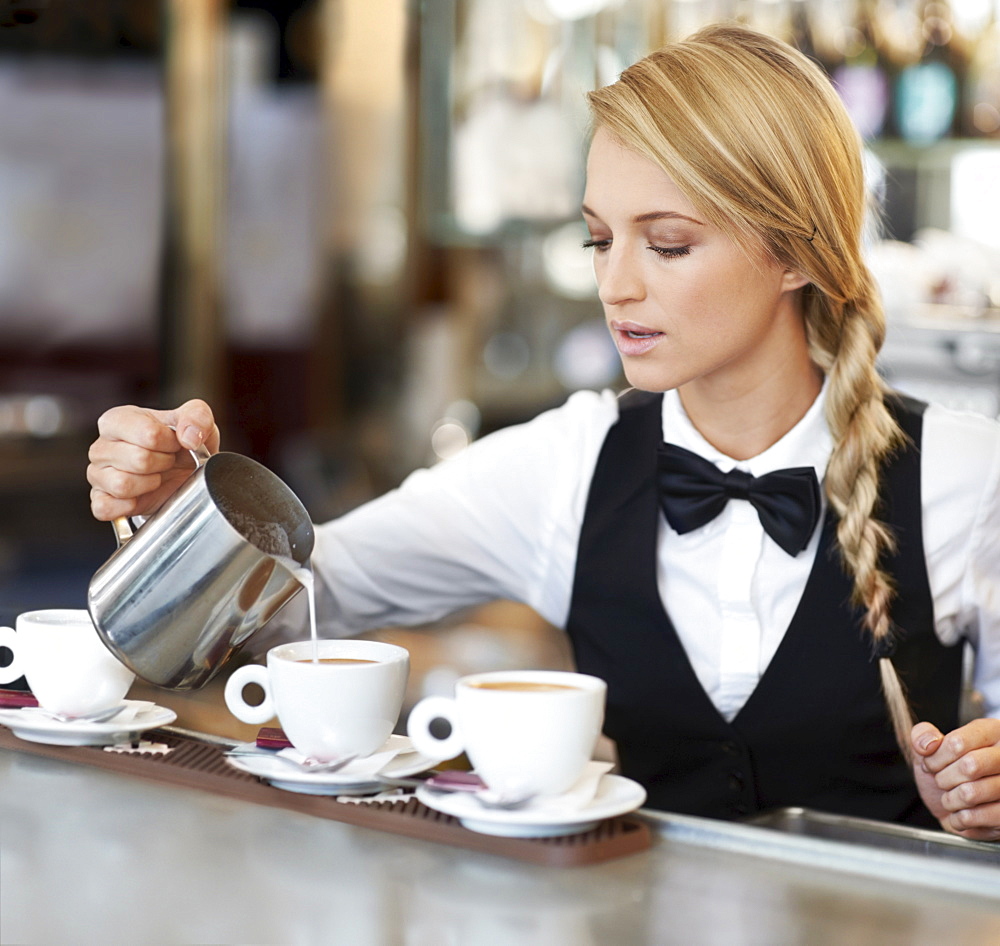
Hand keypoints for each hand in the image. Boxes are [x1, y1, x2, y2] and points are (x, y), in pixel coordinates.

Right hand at [87, 400, 220, 520]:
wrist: (185, 474)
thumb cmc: (183, 444)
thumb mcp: (198, 421)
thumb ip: (197, 417)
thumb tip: (188, 437)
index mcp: (118, 420)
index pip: (148, 434)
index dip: (170, 443)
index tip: (174, 443)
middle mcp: (101, 446)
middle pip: (139, 460)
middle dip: (164, 463)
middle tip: (167, 462)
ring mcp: (97, 475)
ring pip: (122, 485)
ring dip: (150, 484)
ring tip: (156, 476)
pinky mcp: (100, 501)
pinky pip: (106, 508)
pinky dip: (130, 506)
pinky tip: (143, 495)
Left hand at [911, 717, 999, 841]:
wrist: (958, 805)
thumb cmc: (948, 773)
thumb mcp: (930, 748)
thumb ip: (923, 735)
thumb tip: (928, 744)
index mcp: (991, 732)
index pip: (958, 742)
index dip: (936, 757)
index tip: (931, 764)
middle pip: (970, 767)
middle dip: (944, 778)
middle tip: (941, 782)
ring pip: (971, 793)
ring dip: (950, 800)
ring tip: (951, 797)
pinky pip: (976, 817)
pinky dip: (959, 818)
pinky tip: (961, 812)